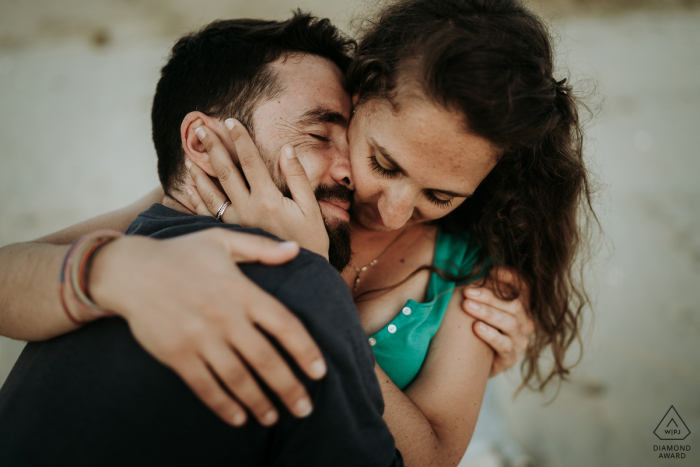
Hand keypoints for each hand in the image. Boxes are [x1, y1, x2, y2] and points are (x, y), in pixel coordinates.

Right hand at [89, 229, 326, 426]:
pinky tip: (238, 418)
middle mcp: (224, 316)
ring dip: (259, 402)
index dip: (305, 350)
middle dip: (289, 387)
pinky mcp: (177, 354)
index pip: (284, 324)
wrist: (130, 270)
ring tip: (274, 418)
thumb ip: (261, 249)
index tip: (319, 371)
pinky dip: (223, 405)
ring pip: (238, 378)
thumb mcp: (222, 241)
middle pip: (266, 359)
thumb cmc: (181, 254)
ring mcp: (199, 337)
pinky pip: (205, 386)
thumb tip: (294, 250)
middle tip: (305, 408)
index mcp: (241, 290)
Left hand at [185, 119, 329, 258]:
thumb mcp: (310, 208)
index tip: (230, 122)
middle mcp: (248, 209)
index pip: (250, 161)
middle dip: (212, 148)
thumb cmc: (311, 241)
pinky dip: (197, 199)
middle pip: (225, 172)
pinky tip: (189, 187)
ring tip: (189, 155)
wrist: (300, 275)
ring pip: (212, 193)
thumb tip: (287, 149)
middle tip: (200, 128)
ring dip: (200, 172)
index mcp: (268, 199)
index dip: (240, 139)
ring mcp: (236, 223)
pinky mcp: (231, 234)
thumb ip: (297, 178)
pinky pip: (209, 214)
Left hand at [461, 267, 534, 376]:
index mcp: (520, 306)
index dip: (511, 277)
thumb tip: (472, 268)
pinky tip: (475, 327)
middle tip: (467, 291)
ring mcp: (520, 340)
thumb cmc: (475, 328)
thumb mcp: (480, 306)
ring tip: (466, 306)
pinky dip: (490, 334)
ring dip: (487, 312)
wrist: (472, 362)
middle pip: (514, 304)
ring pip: (510, 323)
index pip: (524, 286)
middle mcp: (525, 322)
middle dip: (489, 296)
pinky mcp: (511, 357)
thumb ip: (481, 290)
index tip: (491, 270)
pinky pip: (504, 345)